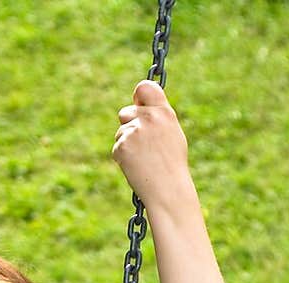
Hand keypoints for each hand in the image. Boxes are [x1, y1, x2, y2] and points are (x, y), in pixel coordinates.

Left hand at [112, 80, 190, 208]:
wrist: (167, 189)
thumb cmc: (171, 164)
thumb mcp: (172, 133)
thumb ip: (157, 116)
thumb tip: (140, 104)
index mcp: (164, 112)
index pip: (144, 87)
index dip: (138, 95)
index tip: (137, 102)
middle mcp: (149, 118)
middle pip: (125, 112)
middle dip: (129, 125)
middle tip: (142, 145)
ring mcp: (135, 132)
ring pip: (120, 131)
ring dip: (126, 142)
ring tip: (143, 158)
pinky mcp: (122, 146)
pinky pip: (116, 147)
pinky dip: (122, 156)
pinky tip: (136, 165)